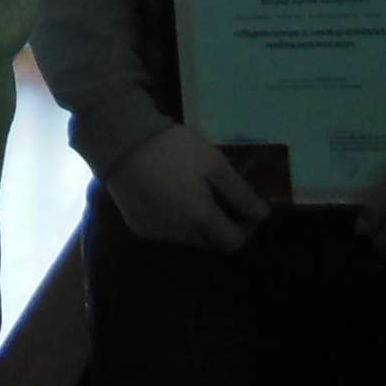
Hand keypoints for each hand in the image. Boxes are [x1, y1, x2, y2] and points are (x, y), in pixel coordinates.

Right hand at [104, 124, 270, 253]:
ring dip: (199, 223)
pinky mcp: (140, 228)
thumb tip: (262, 215)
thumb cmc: (174, 149)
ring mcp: (157, 233)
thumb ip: (240, 193)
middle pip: (211, 242)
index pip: (233, 242)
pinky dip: (176, 221)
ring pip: (189, 238)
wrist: (122, 143)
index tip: (248, 209)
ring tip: (194, 193)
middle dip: (223, 225)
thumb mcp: (213, 163)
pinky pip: (168, 232)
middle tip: (222, 197)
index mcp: (200, 218)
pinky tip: (170, 195)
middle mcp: (180, 234)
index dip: (247, 229)